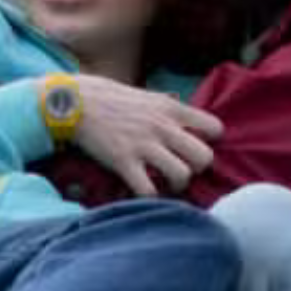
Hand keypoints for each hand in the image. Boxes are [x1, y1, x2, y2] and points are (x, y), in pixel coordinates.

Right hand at [70, 77, 224, 196]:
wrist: (75, 101)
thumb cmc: (109, 97)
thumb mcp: (146, 95)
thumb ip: (167, 107)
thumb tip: (182, 110)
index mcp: (171, 107)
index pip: (215, 127)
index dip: (209, 141)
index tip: (194, 146)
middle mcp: (162, 126)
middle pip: (205, 157)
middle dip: (197, 168)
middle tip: (182, 168)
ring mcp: (144, 145)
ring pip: (183, 176)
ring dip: (177, 184)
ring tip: (165, 182)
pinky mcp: (124, 161)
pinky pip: (149, 190)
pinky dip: (150, 196)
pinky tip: (143, 189)